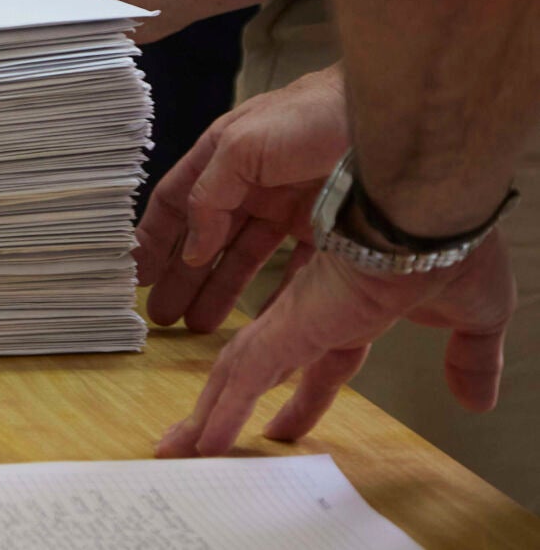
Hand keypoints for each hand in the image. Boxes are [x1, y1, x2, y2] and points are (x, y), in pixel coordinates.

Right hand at [135, 66, 348, 332]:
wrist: (392, 115)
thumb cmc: (311, 116)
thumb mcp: (240, 147)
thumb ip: (209, 195)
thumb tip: (193, 249)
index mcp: (222, 158)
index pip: (176, 203)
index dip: (154, 238)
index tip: (136, 275)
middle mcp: (252, 183)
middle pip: (207, 237)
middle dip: (183, 276)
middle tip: (163, 315)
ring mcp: (289, 206)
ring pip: (246, 256)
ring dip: (221, 289)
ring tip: (200, 325)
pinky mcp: (328, 227)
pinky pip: (295, 269)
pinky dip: (277, 296)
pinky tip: (264, 321)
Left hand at [157, 230, 514, 455]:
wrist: (434, 211)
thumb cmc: (455, 245)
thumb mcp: (475, 313)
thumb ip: (471, 356)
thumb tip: (475, 400)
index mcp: (357, 304)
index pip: (323, 356)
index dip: (305, 393)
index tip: (284, 424)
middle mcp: (318, 307)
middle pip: (266, 358)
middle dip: (234, 396)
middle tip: (205, 431)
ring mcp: (299, 313)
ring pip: (241, 364)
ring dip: (212, 407)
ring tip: (181, 446)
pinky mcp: (289, 321)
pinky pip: (246, 370)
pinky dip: (225, 407)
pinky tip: (203, 439)